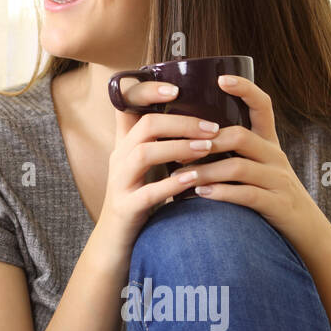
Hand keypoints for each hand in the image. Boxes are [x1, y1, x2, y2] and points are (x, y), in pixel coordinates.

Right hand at [98, 80, 223, 251]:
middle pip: (144, 126)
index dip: (146, 91)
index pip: (126, 106)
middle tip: (213, 127)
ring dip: (178, 147)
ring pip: (143, 154)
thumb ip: (164, 143)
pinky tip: (194, 179)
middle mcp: (119, 158)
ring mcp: (120, 183)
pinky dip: (172, 184)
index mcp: (125, 144)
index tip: (176, 88)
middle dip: (180, 122)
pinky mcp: (126, 208)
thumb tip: (202, 119)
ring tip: (208, 147)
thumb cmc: (142, 199)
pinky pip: (147, 192)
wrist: (117, 242)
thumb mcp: (148, 166)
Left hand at [177, 74, 330, 260]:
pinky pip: (247, 195)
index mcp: (269, 143)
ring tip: (181, 176)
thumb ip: (232, 153)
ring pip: (238, 167)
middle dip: (207, 140)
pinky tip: (200, 194)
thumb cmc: (270, 196)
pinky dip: (221, 193)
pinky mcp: (278, 205)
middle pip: (241, 137)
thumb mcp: (258, 168)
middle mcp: (275, 157)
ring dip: (206, 171)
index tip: (221, 79)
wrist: (306, 232)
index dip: (245, 89)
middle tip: (178, 148)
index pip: (263, 106)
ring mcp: (279, 180)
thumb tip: (190, 138)